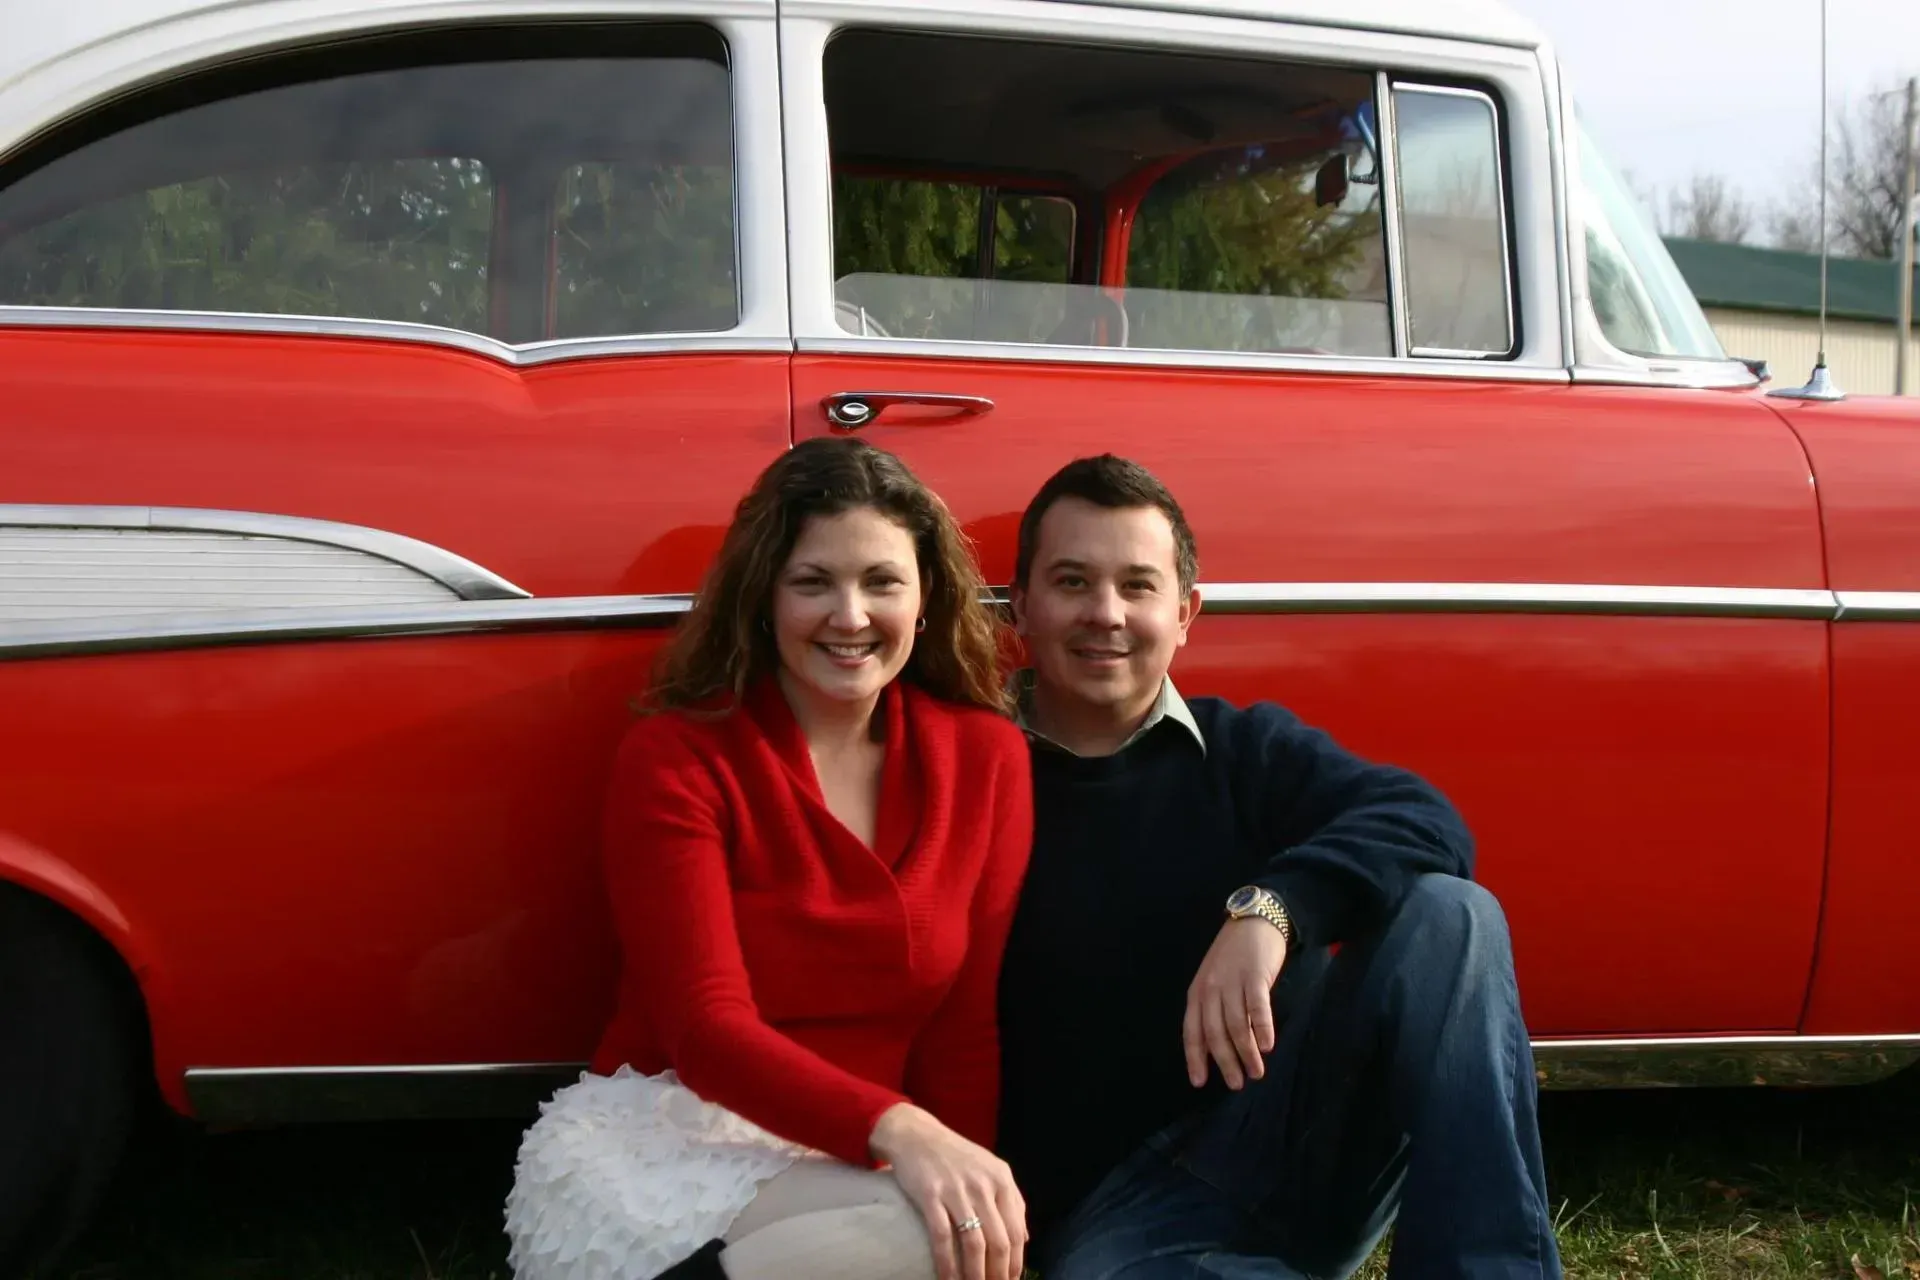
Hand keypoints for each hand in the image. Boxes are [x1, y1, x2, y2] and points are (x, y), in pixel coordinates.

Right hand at [870, 1103, 1026, 1279]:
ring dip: (976, 1275)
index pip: (1017, 1231)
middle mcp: (983, 1185)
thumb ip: (1010, 1200)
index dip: (1016, 1263)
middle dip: (998, 1274)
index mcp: (1002, 1180)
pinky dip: (947, 1265)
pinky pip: (942, 1238)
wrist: (916, 1134)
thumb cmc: (955, 1155)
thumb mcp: (990, 1169)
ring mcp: (957, 1191)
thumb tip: (1025, 1238)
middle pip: (999, 1242)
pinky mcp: (930, 1196)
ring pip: (974, 1244)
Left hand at [1182, 917, 1288, 1089]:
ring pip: (1236, 1024)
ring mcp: (1231, 982)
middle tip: (1236, 1083)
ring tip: (1256, 1072)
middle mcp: (1210, 989)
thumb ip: (1212, 1010)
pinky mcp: (1254, 976)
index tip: (1199, 1082)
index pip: (1192, 1031)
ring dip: (1246, 1052)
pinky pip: (1257, 1007)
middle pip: (1214, 1032)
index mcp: (1197, 993)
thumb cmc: (1233, 957)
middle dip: (1225, 1061)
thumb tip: (1215, 1048)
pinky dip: (1262, 1028)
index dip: (1195, 1057)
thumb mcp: (1213, 982)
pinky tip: (1267, 1046)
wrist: (1253, 922)